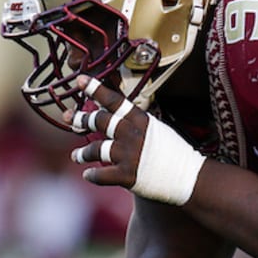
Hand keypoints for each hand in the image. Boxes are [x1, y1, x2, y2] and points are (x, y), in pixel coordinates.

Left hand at [67, 75, 204, 205]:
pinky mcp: (127, 176)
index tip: (79, 80)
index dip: (94, 89)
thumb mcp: (157, 129)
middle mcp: (132, 134)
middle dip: (81, 119)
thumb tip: (115, 114)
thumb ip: (136, 122)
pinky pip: (101, 175)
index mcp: (140, 119)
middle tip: (69, 118)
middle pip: (99, 121)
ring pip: (95, 150)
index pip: (114, 100)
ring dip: (83, 153)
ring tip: (76, 155)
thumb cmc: (174, 153)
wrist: (188, 178)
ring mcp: (129, 155)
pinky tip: (88, 175)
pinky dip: (92, 175)